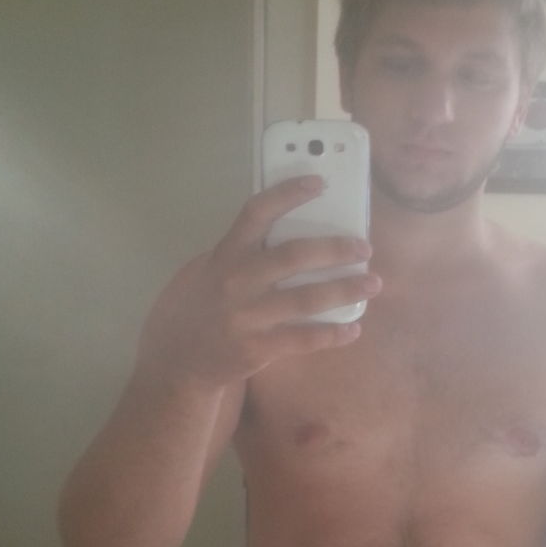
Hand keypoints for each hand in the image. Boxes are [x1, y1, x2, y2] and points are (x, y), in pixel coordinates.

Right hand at [136, 176, 380, 388]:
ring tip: (373, 283)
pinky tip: (353, 328)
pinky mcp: (257, 349)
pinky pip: (303, 339)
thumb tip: (280, 234)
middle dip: (334, 249)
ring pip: (306, 299)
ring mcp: (247, 317)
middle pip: (293, 256)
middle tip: (364, 248)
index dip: (288, 194)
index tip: (319, 183)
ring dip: (345, 290)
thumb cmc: (189, 310)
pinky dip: (332, 333)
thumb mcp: (201, 272)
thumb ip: (234, 254)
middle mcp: (235, 282)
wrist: (173, 364)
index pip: (257, 214)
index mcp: (223, 256)